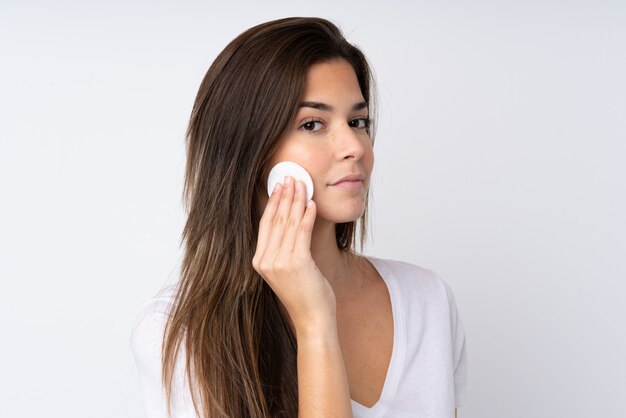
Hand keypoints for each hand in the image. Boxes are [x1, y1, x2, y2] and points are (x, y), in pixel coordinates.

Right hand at [252, 176, 336, 336]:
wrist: (313, 320)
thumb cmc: (305, 296)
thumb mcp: (288, 271)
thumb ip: (284, 249)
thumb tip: (292, 222)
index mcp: (260, 261)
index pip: (265, 224)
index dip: (272, 203)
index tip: (279, 186)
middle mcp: (266, 261)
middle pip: (276, 220)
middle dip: (285, 196)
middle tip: (292, 177)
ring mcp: (280, 262)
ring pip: (289, 223)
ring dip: (298, 201)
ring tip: (304, 185)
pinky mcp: (297, 263)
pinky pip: (302, 232)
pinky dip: (308, 216)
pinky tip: (312, 204)